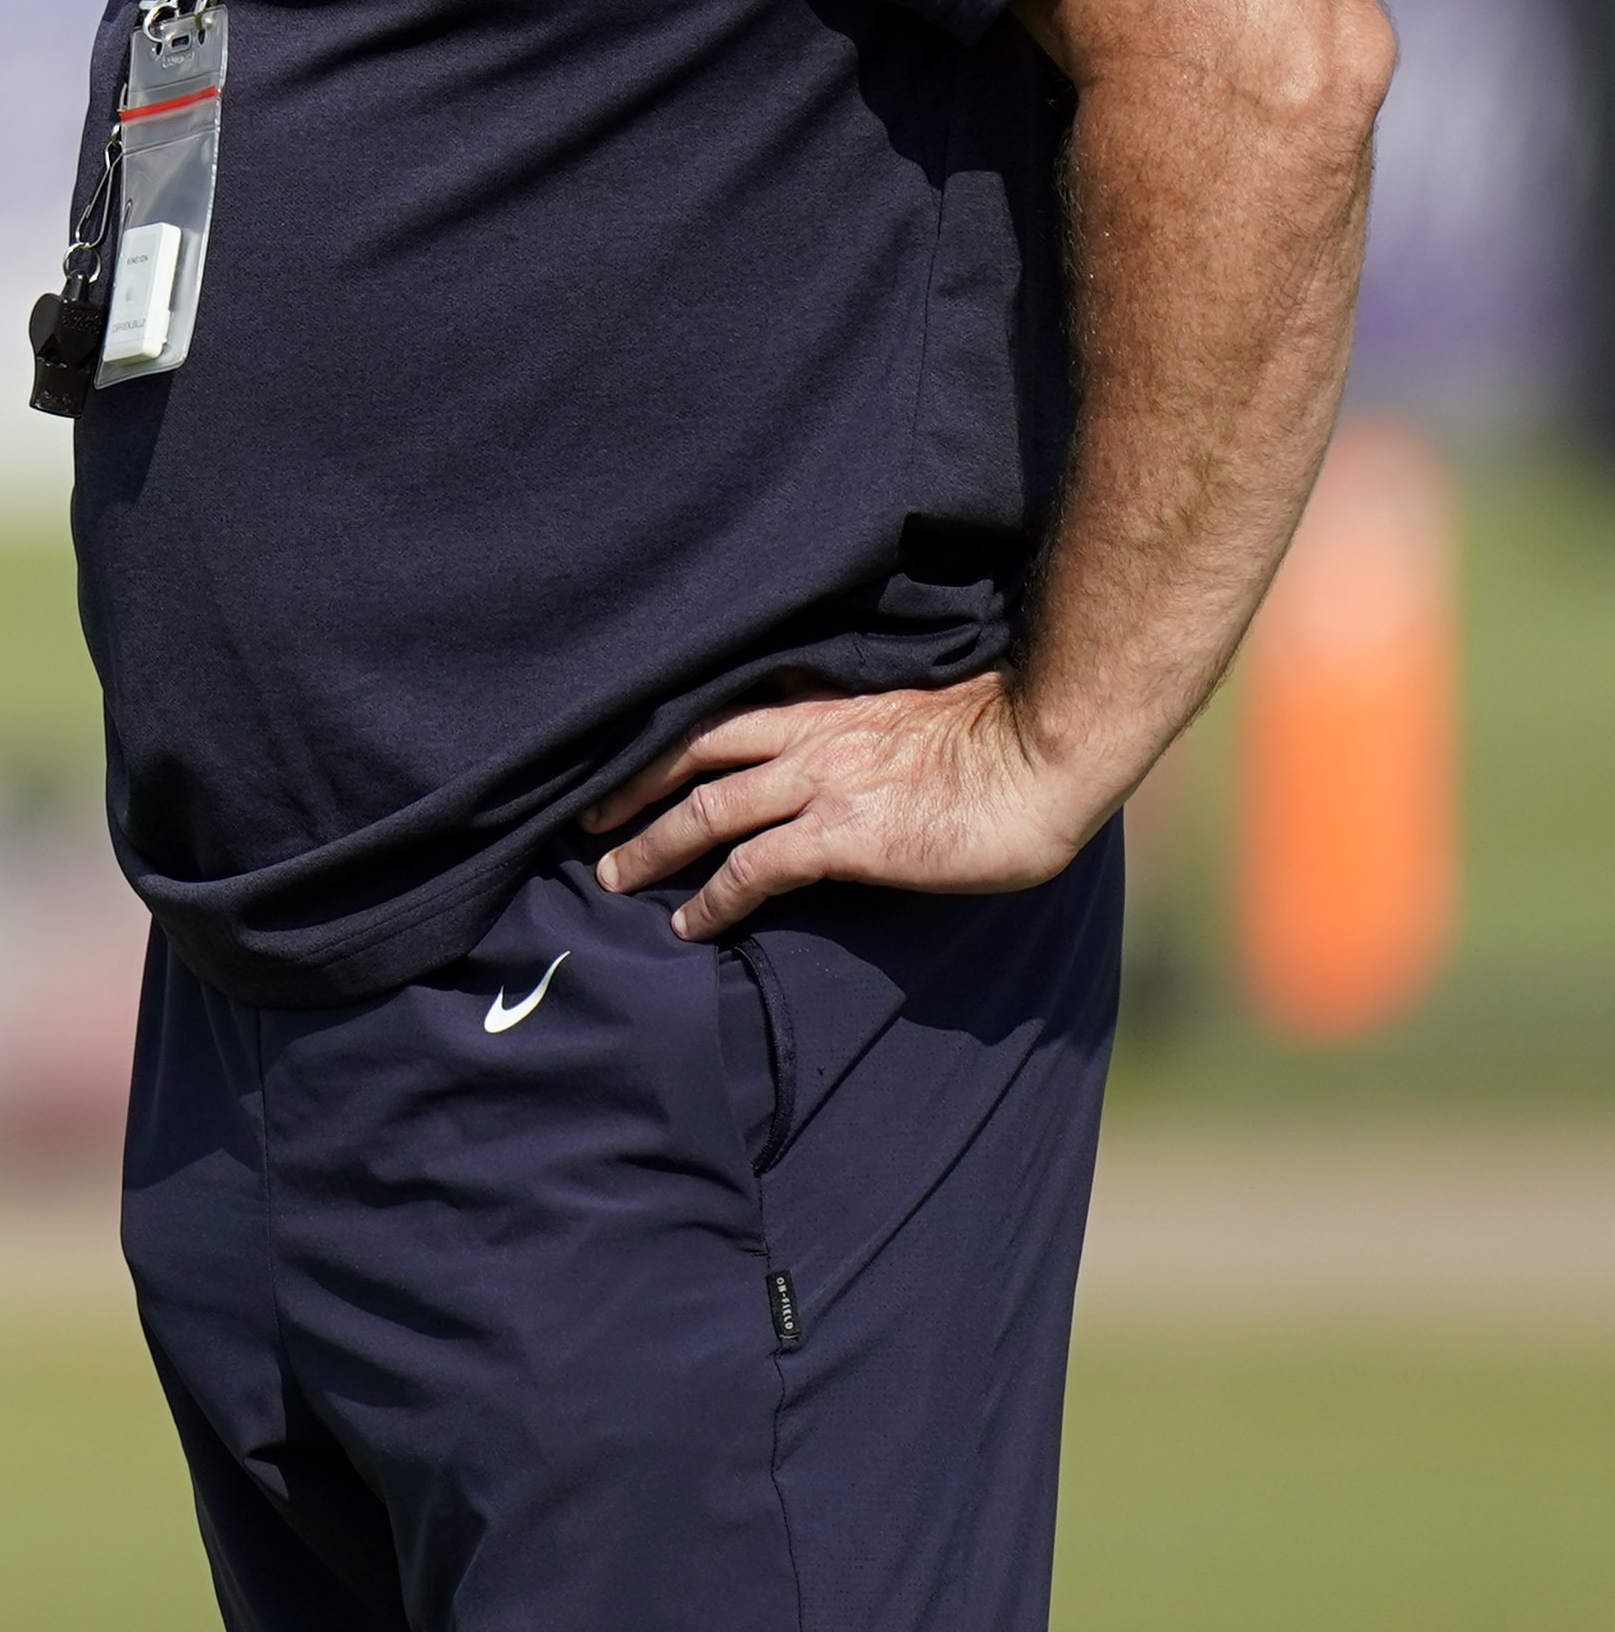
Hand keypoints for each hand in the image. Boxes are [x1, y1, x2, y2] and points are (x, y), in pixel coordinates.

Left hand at [582, 676, 1105, 939]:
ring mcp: (821, 784)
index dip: (667, 743)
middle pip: (692, 753)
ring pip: (707, 809)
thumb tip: (856, 759)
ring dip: (652, 845)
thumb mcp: (916, 720)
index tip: (625, 765)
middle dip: (632, 788)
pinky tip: (689, 924)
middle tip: (587, 820)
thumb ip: (869, 735)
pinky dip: (712, 897)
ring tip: (611, 878)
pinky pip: (754, 869)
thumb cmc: (1001, 743)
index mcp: (826, 708)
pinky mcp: (843, 836)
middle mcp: (810, 739)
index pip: (723, 716)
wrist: (1044, 756)